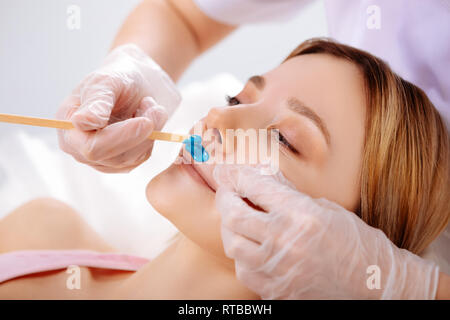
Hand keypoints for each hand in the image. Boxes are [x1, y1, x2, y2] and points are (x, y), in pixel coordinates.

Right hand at [56, 44, 180, 172]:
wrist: (140, 80)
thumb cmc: (119, 76)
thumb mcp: (107, 81)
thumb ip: (96, 101)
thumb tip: (81, 122)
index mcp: (68, 126)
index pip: (91, 147)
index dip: (120, 138)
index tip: (145, 121)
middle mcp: (80, 148)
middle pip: (113, 157)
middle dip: (139, 134)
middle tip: (156, 108)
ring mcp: (101, 158)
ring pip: (131, 159)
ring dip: (150, 132)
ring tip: (150, 105)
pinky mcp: (122, 162)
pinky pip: (142, 157)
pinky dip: (152, 137)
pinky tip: (148, 117)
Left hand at [213, 164, 439, 298]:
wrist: (375, 284)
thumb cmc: (355, 241)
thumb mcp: (324, 208)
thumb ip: (288, 196)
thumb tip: (259, 179)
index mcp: (302, 214)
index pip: (256, 186)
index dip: (238, 175)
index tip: (231, 171)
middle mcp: (287, 242)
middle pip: (234, 215)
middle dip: (225, 198)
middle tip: (227, 191)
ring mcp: (280, 269)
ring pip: (233, 244)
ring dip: (230, 227)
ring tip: (235, 218)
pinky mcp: (277, 290)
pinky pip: (243, 270)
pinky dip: (241, 255)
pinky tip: (249, 245)